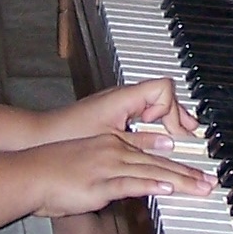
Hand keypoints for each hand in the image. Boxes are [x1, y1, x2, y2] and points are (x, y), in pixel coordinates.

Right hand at [25, 130, 214, 217]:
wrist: (28, 173)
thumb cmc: (51, 171)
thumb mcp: (86, 161)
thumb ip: (109, 170)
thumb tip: (124, 183)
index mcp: (111, 144)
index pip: (152, 153)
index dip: (177, 163)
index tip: (196, 172)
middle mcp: (114, 151)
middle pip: (159, 162)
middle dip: (188, 173)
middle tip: (210, 182)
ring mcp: (107, 166)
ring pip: (152, 172)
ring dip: (180, 180)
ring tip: (201, 187)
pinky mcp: (99, 183)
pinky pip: (131, 183)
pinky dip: (151, 184)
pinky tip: (167, 187)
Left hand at [47, 79, 199, 147]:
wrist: (40, 135)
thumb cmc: (66, 134)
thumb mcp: (109, 142)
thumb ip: (142, 142)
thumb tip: (168, 143)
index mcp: (124, 97)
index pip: (163, 90)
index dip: (172, 110)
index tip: (175, 132)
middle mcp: (122, 96)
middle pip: (162, 96)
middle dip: (179, 114)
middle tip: (192, 132)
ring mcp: (116, 104)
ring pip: (152, 104)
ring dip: (169, 118)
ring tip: (184, 132)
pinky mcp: (110, 115)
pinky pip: (141, 112)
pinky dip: (154, 122)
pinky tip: (157, 135)